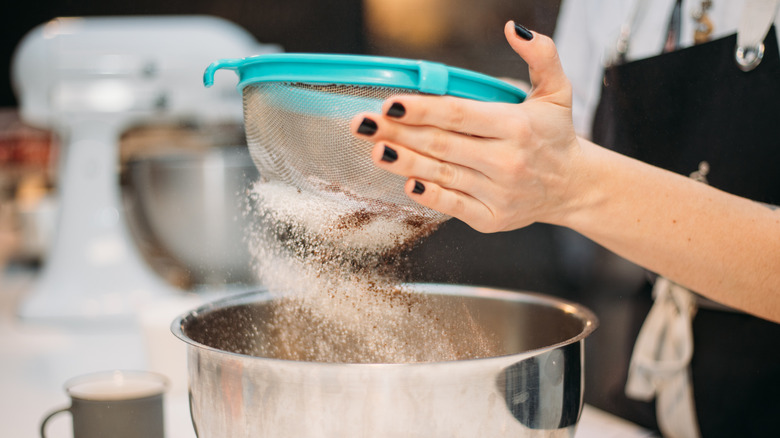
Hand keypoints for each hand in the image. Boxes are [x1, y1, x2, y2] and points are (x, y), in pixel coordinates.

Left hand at [351, 21, 582, 232]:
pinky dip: (429, 196)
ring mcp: (499, 192)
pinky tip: (406, 183)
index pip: (460, 114)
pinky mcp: (492, 219)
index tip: (390, 104)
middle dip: (399, 133)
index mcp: (517, 125)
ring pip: (443, 174)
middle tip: (363, 124)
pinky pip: (453, 206)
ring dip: (405, 162)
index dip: (422, 109)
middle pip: (442, 144)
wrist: (573, 187)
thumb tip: (515, 28)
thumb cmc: (555, 135)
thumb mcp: (556, 91)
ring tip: (375, 149)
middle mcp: (507, 160)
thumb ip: (541, 56)